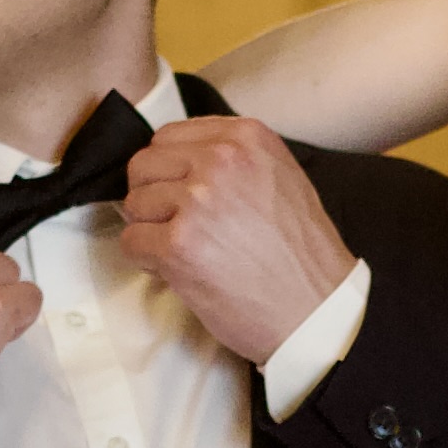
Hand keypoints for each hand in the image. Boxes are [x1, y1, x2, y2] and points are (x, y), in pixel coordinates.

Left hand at [118, 113, 358, 369]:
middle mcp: (220, 160)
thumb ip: (233, 158)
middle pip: (144, 165)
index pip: (169, 136)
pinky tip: (179, 271)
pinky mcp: (178, 245)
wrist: (316, 311)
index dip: (169, 171)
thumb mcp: (280, 177)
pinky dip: (146, 261)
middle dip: (152, 197)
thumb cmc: (301, 254)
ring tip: (186, 252)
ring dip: (150, 231)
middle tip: (178, 226)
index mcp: (246, 137)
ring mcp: (197, 201)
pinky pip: (131, 242)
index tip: (184, 196)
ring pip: (134, 204)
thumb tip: (178, 160)